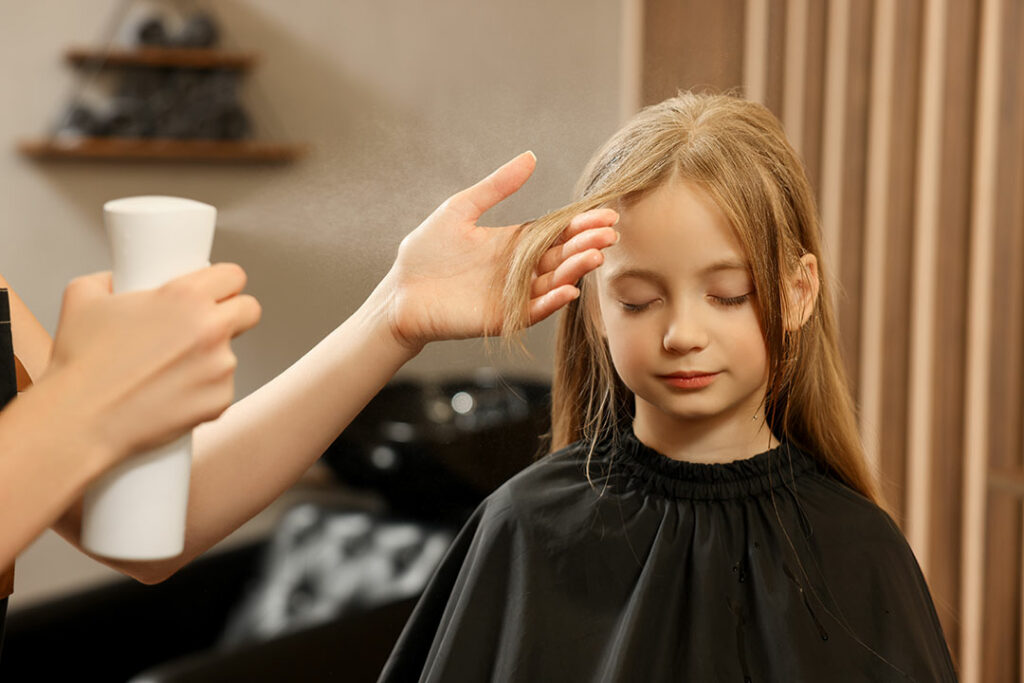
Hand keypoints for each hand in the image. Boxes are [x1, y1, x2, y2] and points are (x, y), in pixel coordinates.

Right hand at [42, 264, 261, 459]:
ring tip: (171, 370)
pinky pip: (222, 389)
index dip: (224, 284)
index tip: (216, 292)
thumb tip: (115, 279)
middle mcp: (211, 329)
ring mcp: (220, 367)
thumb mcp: (83, 299)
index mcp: (186, 297)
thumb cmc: (81, 364)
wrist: (81, 421)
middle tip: (207, 326)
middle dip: (233, 315)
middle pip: (250, 311)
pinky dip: (203, 391)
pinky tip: (173, 394)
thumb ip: (106, 279)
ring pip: (231, 354)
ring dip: (211, 358)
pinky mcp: (220, 401)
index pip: (234, 277)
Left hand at [377, 152, 618, 350]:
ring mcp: (513, 296)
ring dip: (574, 271)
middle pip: (560, 256)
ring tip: (593, 256)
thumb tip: (530, 156)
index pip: (556, 233)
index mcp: (514, 243)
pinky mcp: (502, 319)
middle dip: (585, 245)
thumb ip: (496, 187)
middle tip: (607, 234)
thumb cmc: (425, 251)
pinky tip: (567, 290)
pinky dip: (551, 302)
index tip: (605, 214)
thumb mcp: (460, 210)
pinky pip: (532, 311)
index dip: (580, 225)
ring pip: (552, 283)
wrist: (399, 293)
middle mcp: (519, 270)